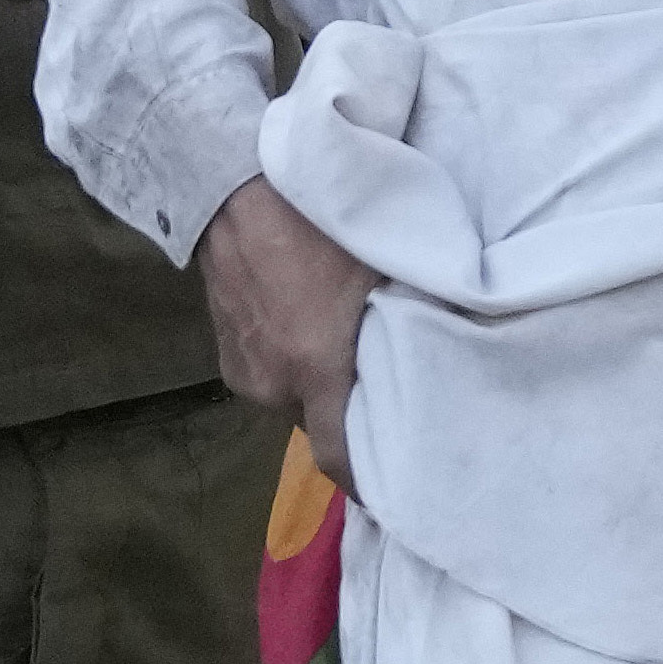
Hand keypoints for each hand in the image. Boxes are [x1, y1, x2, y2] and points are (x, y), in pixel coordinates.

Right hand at [201, 173, 378, 470]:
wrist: (232, 180)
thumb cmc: (320, 216)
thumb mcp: (380, 265)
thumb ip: (405, 322)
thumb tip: (439, 353)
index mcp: (315, 369)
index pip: (339, 459)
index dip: (368, 479)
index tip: (396, 483)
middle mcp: (274, 383)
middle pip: (318, 422)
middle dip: (346, 408)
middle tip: (378, 376)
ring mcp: (243, 367)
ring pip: (292, 395)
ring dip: (316, 379)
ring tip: (336, 338)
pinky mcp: (223, 348)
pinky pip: (269, 370)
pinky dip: (288, 358)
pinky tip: (301, 319)